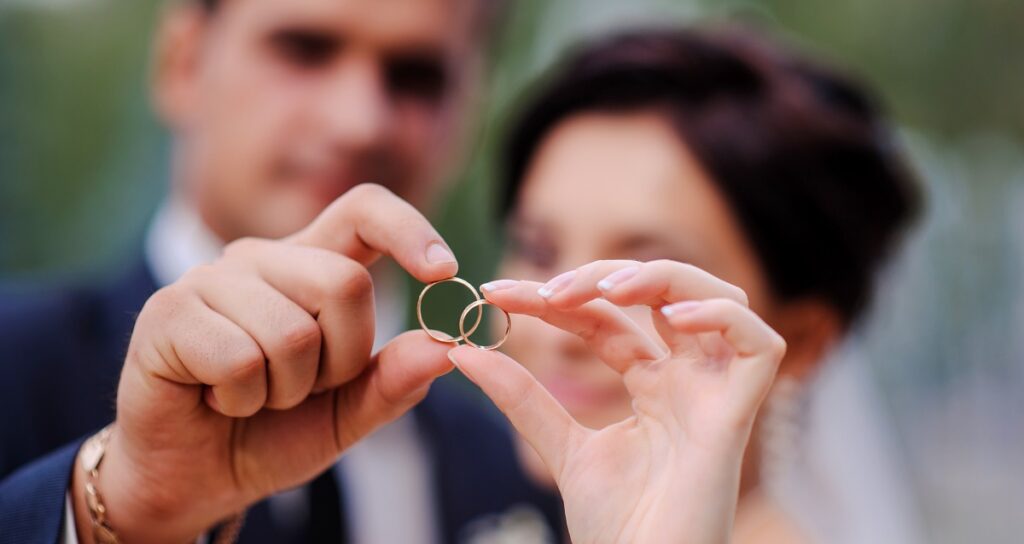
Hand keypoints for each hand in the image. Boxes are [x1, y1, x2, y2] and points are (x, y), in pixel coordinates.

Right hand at [72, 184, 458, 542]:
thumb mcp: (346, 415)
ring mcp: (209, 278)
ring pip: (293, 332)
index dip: (408, 229)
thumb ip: (393, 381)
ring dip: (286, 390)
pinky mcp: (167, 312)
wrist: (191, 478)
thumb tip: (444, 346)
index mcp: (311, 266)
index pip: (364, 210)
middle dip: (342, 360)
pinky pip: (241, 360)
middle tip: (303, 389)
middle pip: (345, 283)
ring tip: (254, 396)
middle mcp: (261, 258)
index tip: (444, 270)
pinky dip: (242, 400)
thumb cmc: (269, 434)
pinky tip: (217, 399)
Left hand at [449, 260, 785, 543]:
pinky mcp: (739, 417)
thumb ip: (521, 398)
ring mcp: (716, 395)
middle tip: (548, 290)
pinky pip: (759, 345)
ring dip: (663, 279)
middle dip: (605, 277)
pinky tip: (671, 316)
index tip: (498, 292)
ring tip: (606, 289)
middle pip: (664, 295)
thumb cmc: (617, 530)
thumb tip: (461, 352)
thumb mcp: (560, 447)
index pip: (608, 318)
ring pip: (720, 299)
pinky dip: (720, 315)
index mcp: (653, 386)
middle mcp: (689, 381)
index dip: (558, 297)